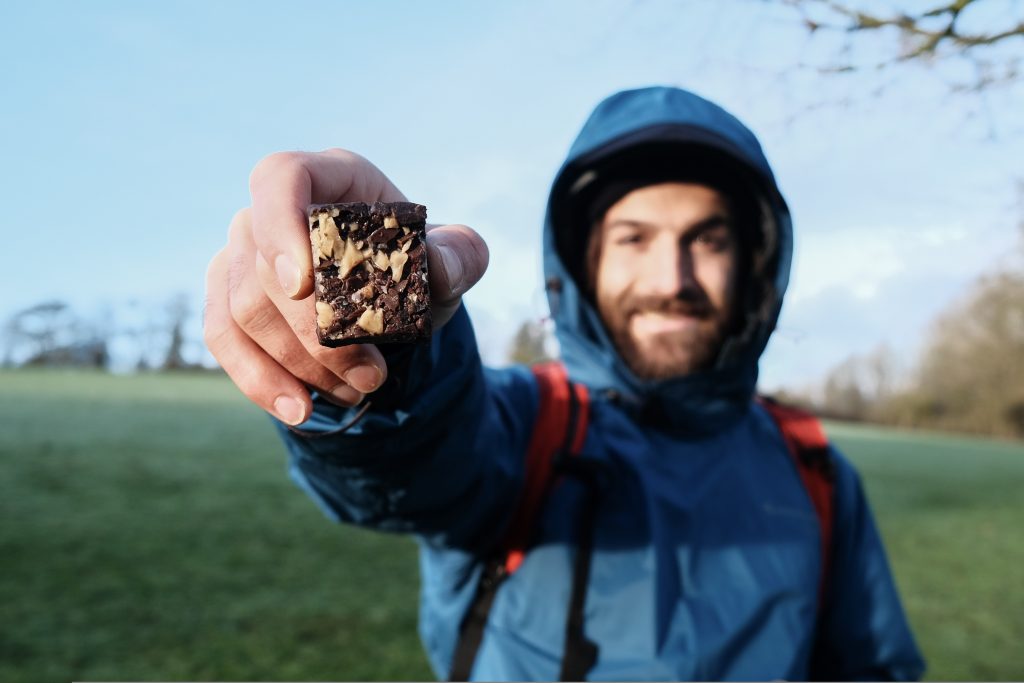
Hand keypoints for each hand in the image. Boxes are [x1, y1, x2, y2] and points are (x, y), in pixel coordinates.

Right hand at [204, 149, 488, 424]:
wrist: (396, 307)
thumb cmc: (419, 269)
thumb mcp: (455, 260)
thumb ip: (460, 256)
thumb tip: (437, 265)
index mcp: (330, 180)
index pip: (280, 178)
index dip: (279, 225)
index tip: (304, 285)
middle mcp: (273, 210)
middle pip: (264, 266)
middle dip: (316, 333)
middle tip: (371, 373)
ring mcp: (243, 255)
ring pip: (244, 311)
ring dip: (302, 363)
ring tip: (359, 389)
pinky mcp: (229, 300)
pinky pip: (223, 339)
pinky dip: (260, 380)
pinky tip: (300, 410)